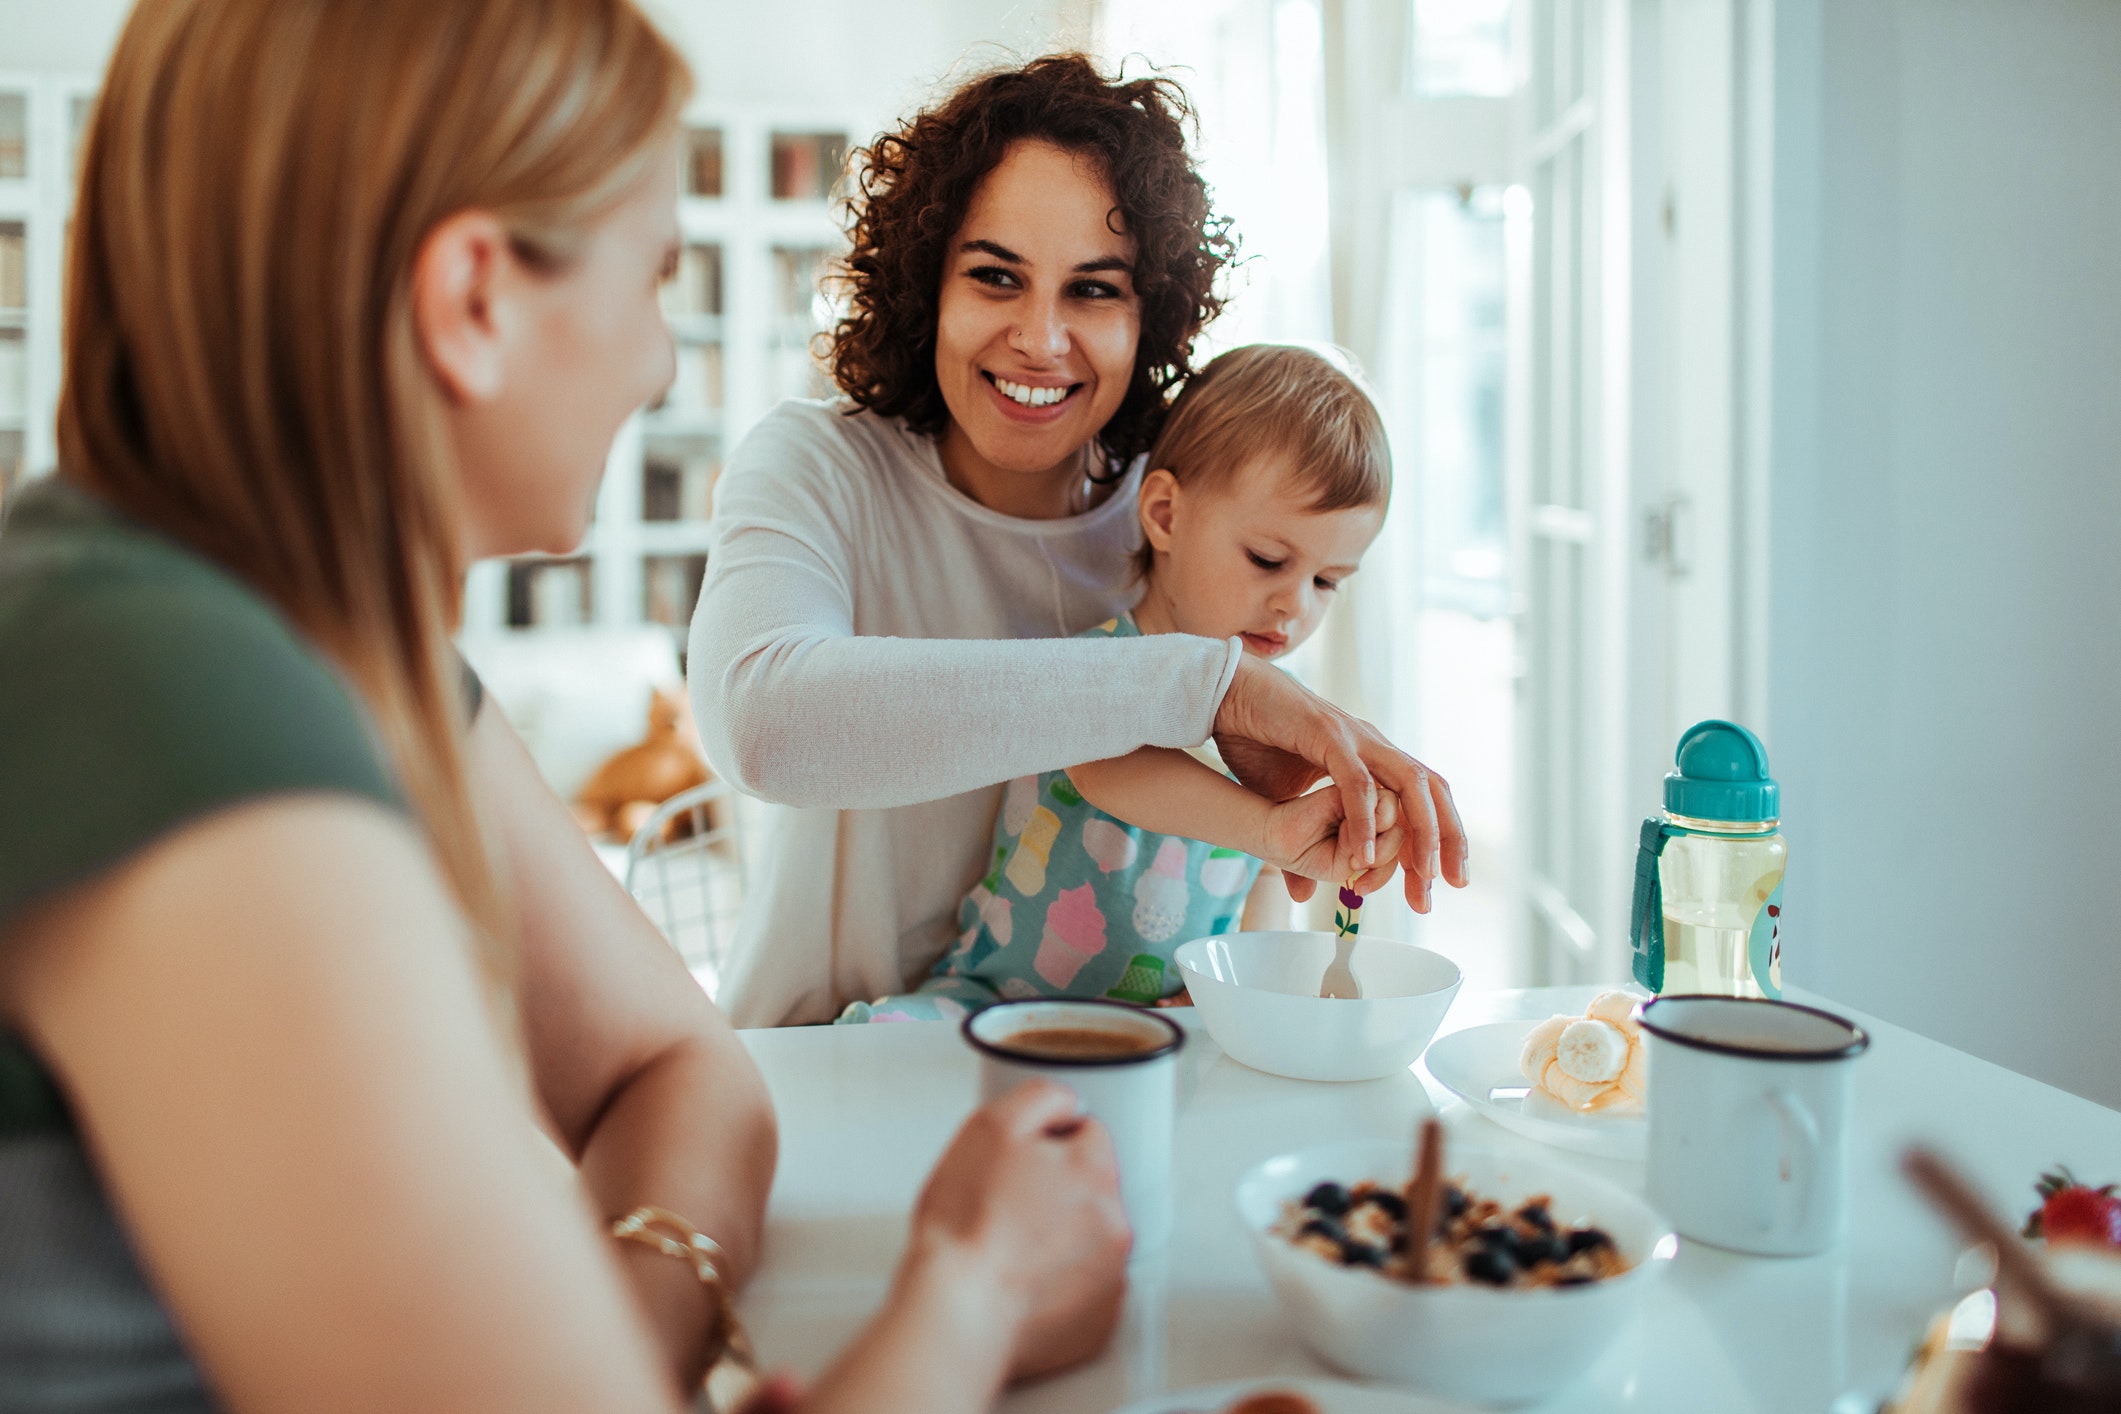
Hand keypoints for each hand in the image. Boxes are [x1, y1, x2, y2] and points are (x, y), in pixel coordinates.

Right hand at [908, 1080, 1129, 1380]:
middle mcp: (1115, 1223)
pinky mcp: (1098, 1321)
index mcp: (1095, 1171)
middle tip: (1006, 1210)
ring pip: (1087, 1238)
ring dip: (1059, 1238)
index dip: (1045, 1145)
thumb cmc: (965, 1227)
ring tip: (1010, 1252)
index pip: (1087, 1134)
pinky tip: (1022, 1284)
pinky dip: (1060, 1285)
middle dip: (1055, 1192)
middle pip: (1090, 1188)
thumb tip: (1068, 1102)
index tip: (1016, 1166)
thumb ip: (1041, 1098)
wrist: (957, 1313)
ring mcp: (1111, 1277)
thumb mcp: (990, 1128)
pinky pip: (1084, 1288)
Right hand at [1214, 655, 1468, 912]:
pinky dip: (1365, 819)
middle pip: (1432, 791)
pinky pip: (1357, 782)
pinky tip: (1363, 855)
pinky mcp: (1328, 733)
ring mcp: (1355, 738)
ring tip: (1423, 873)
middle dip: (1447, 840)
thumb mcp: (1282, 808)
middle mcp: (1374, 747)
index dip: (1436, 844)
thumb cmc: (1256, 742)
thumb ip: (1298, 851)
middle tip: (1447, 886)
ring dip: (1422, 830)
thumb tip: (1302, 896)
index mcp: (1372, 760)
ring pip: (1409, 784)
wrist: (1227, 697)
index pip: (1421, 803)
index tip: (1432, 890)